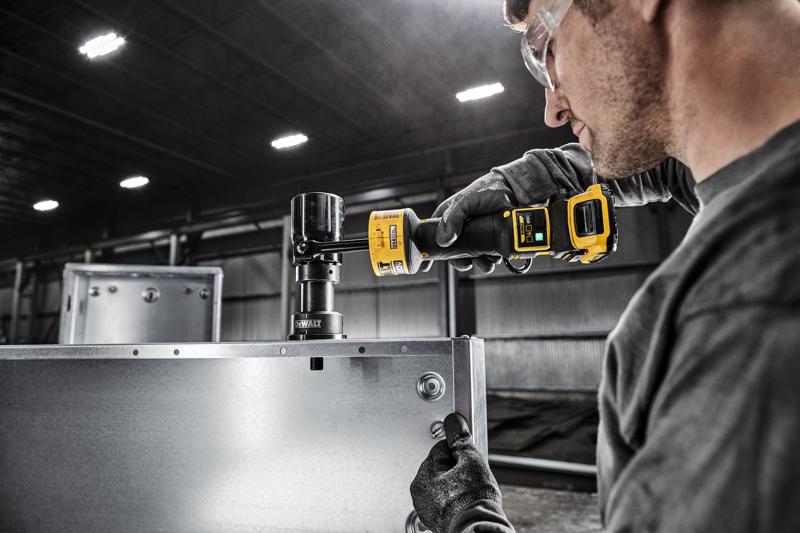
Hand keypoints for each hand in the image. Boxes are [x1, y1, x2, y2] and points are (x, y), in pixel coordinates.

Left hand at [410, 413, 503, 532]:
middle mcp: (418, 491)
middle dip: (456, 470)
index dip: (459, 453)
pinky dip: (452, 500)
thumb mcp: (471, 460)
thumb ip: (460, 439)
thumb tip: (453, 421)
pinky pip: (442, 500)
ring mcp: (424, 507)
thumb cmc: (473, 499)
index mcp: (423, 474)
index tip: (468, 463)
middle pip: (440, 467)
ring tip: (468, 493)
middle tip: (470, 480)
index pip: (441, 449)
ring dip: (454, 485)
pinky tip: (463, 504)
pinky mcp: (432, 519)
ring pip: (441, 484)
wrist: (477, 529)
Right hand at [433, 172, 515, 273]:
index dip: (429, 253)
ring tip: (484, 259)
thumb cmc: (485, 191)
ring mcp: (475, 239)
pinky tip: (494, 256)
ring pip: (471, 259)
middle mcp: (460, 232)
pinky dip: (489, 261)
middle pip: (452, 255)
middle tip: (466, 262)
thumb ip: (452, 218)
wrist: (511, 190)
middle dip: (459, 262)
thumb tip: (443, 241)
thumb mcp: (464, 202)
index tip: (425, 268)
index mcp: (447, 221)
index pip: (432, 238)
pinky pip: (487, 259)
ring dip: (477, 263)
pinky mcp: (490, 244)